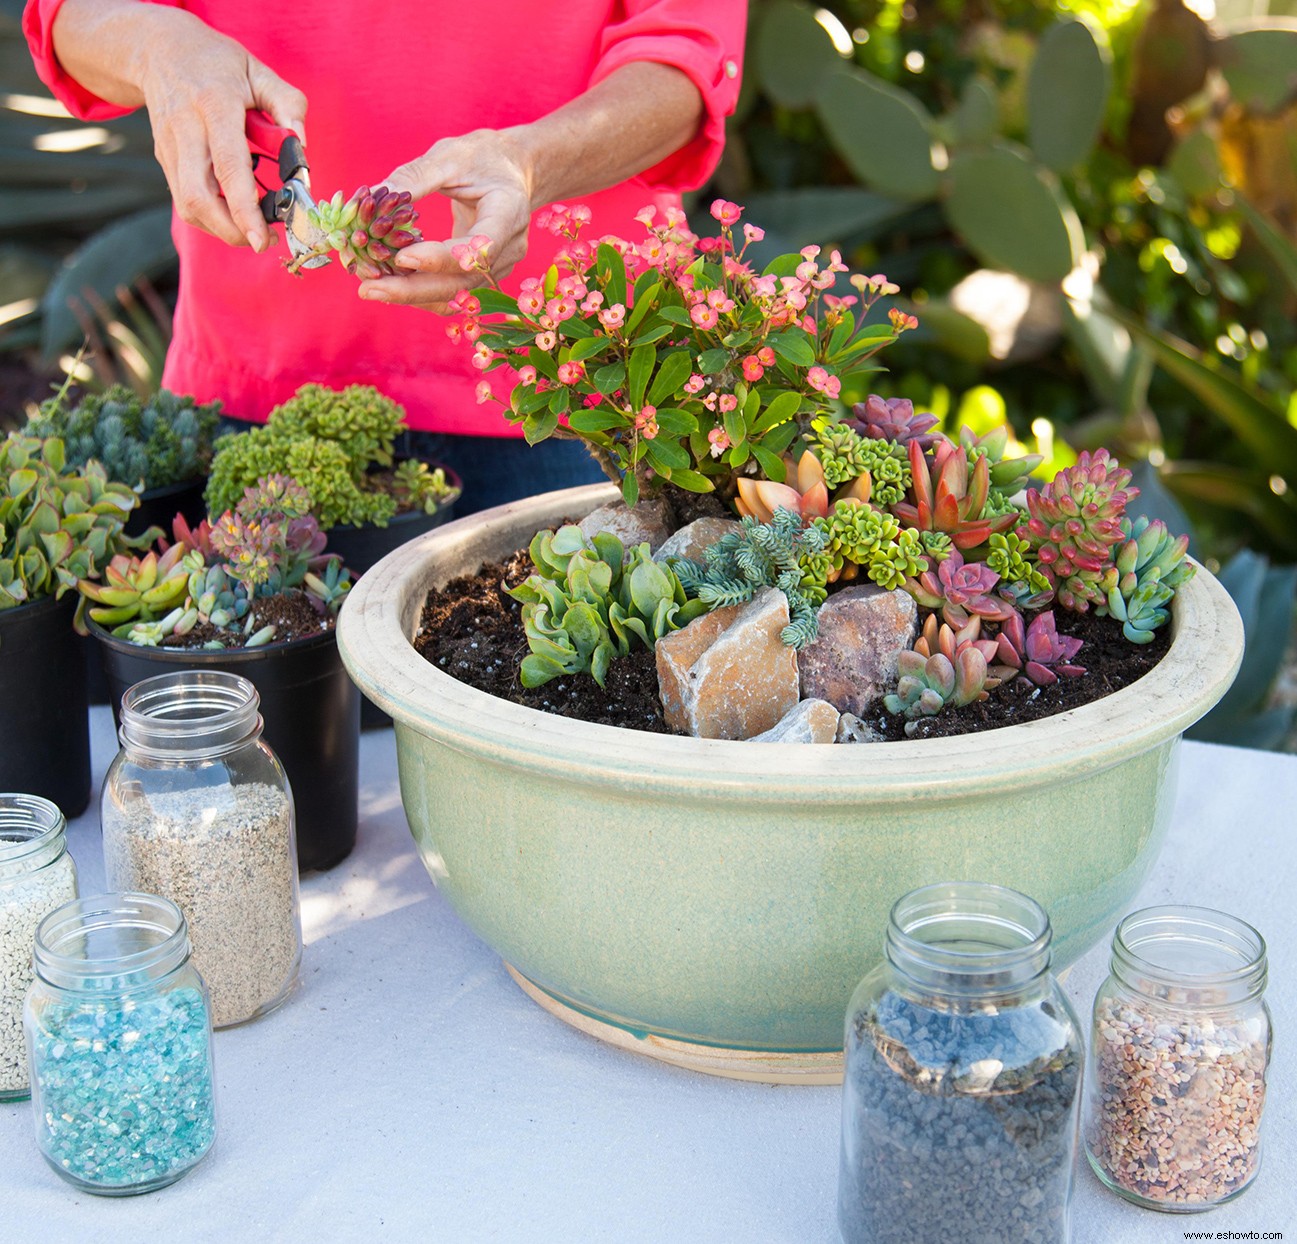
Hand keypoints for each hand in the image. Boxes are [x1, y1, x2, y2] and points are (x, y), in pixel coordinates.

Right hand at [135, 10, 306, 250]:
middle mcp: (186, 128)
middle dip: (232, 231)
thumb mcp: (259, 71)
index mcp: (214, 104)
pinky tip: (234, 214)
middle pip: (200, 197)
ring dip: (223, 229)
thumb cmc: (218, 63)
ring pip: (189, 205)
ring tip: (254, 229)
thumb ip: (288, 105)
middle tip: (264, 241)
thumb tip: (301, 145)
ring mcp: (170, 147)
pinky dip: (212, 218)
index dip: (245, 208)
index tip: (262, 239)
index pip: (228, 166)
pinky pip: (186, 201)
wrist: (158, 49)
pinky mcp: (165, 159)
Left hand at [358, 129, 534, 311]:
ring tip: (372, 288)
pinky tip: (391, 285)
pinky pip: (452, 292)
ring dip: (413, 296)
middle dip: (414, 290)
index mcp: (509, 213)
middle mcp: (509, 249)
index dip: (440, 258)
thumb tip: (373, 195)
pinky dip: (421, 292)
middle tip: (369, 289)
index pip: (478, 247)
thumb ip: (415, 176)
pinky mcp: (483, 275)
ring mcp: (498, 267)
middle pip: (462, 282)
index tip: (401, 257)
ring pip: (455, 294)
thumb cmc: (482, 157)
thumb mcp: (450, 155)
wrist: (512, 171)